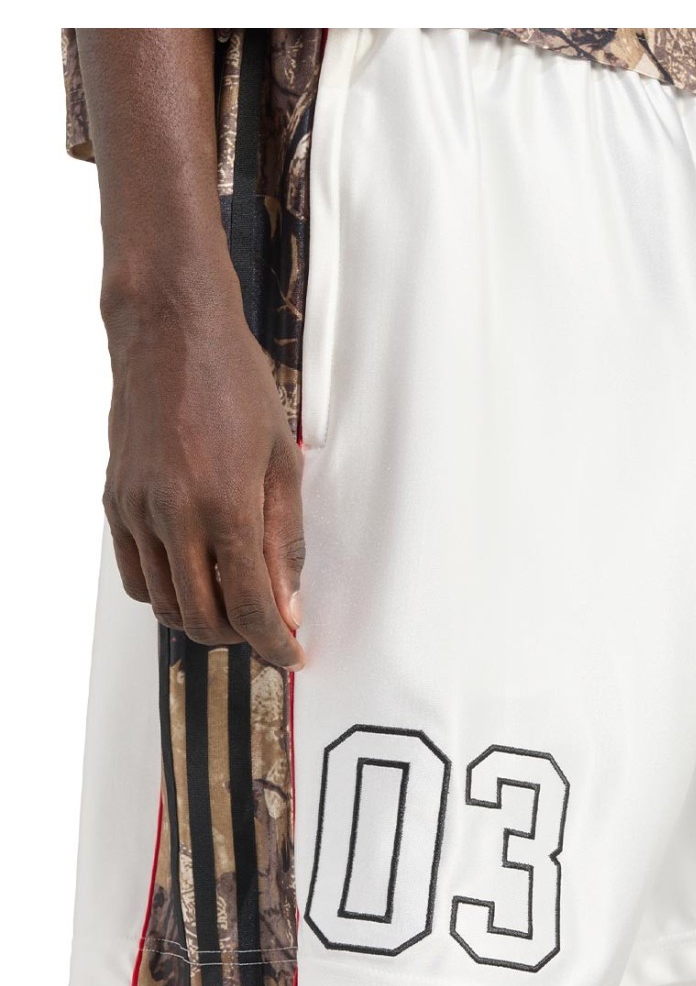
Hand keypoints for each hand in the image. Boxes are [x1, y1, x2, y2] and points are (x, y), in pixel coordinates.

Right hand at [101, 293, 305, 669]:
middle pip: (203, 619)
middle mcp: (174, 516)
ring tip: (234, 600)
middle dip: (241, 636)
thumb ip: (285, 539)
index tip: (290, 655)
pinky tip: (194, 574)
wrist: (170, 330)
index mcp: (225, 506)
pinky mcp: (115, 502)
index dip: (275, 644)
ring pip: (166, 604)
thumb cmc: (233, 382)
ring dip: (203, 618)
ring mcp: (137, 511)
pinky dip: (166, 591)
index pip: (251, 607)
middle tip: (268, 627)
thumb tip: (290, 602)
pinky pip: (137, 576)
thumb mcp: (282, 461)